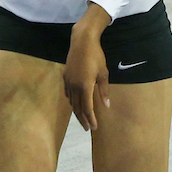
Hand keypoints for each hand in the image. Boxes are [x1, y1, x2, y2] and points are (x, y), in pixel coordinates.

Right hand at [64, 4, 112, 130]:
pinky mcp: (65, 76)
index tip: (94, 127)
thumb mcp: (104, 74)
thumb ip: (104, 91)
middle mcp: (74, 86)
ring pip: (71, 101)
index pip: (87, 108)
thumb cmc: (96, 57)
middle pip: (77, 108)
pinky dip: (72, 101)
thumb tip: (106, 105)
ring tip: (82, 118)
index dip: (91, 119)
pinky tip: (75, 103)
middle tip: (87, 128)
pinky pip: (68, 93)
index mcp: (85, 87)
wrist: (82, 42)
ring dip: (77, 111)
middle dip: (83, 119)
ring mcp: (68, 82)